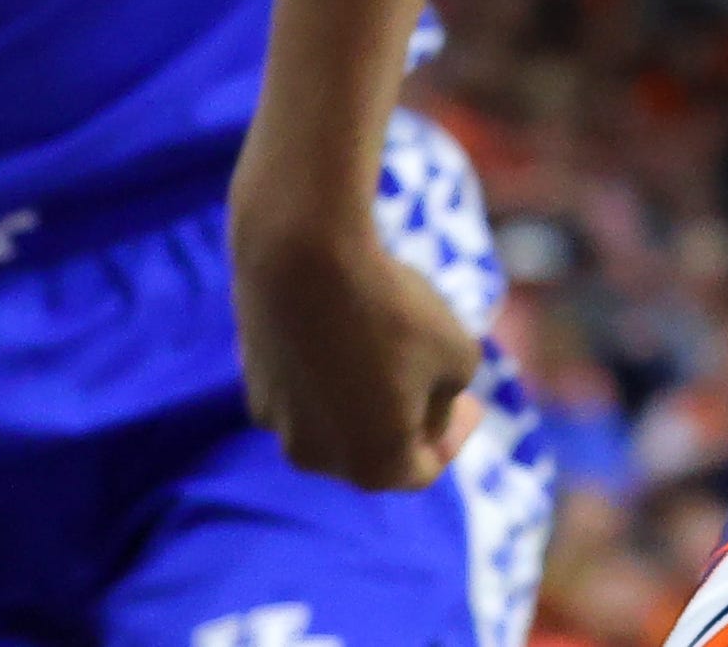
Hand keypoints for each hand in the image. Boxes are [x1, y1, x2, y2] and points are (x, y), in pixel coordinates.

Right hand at [232, 192, 484, 491]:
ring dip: (369, 398)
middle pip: (376, 452)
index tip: (474, 403)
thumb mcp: (458, 356)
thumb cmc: (392, 310)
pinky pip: (307, 389)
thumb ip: (448, 398)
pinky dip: (332, 373)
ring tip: (393, 351)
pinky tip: (348, 332)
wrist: (303, 258)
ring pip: (338, 420)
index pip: (422, 470)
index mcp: (373, 465)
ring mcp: (279, 425)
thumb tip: (421, 412)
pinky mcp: (254, 386)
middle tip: (441, 385)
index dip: (454, 436)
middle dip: (411, 422)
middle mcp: (318, 460)